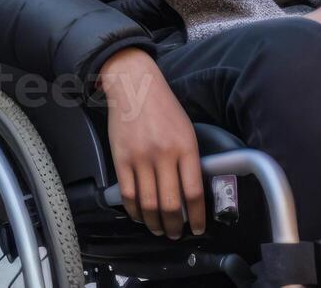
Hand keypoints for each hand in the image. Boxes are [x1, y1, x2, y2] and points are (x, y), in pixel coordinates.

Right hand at [97, 47, 205, 239]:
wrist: (135, 86)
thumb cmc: (164, 107)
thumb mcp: (187, 129)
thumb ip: (190, 159)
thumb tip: (192, 192)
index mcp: (186, 147)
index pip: (194, 192)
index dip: (198, 217)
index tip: (198, 227)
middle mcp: (164, 154)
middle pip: (171, 204)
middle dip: (175, 226)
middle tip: (175, 233)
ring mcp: (141, 158)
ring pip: (149, 204)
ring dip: (154, 223)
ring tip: (158, 229)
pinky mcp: (121, 159)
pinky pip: (128, 194)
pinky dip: (134, 210)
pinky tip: (140, 215)